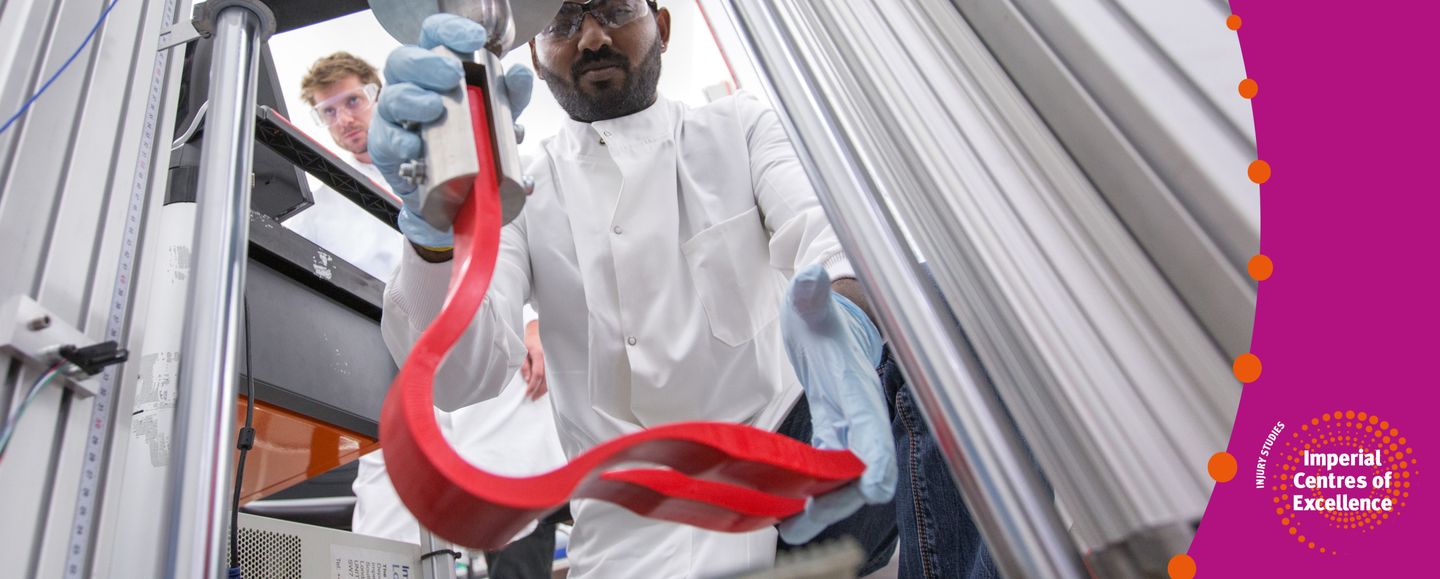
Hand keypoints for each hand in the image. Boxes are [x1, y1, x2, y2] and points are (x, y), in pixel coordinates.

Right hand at [368, 14, 534, 248]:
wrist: (453, 195)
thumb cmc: (468, 144)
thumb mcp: (498, 119)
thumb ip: (511, 97)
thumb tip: (520, 74)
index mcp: (435, 71)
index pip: (433, 36)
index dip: (449, 30)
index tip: (474, 38)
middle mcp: (410, 87)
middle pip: (404, 60)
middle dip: (427, 64)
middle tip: (453, 75)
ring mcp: (394, 117)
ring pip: (391, 96)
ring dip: (412, 99)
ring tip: (434, 108)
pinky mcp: (386, 147)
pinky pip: (386, 139)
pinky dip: (400, 140)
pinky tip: (415, 145)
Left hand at [519, 320, 546, 399]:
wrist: (540, 330)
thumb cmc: (530, 340)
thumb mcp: (523, 352)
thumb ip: (525, 366)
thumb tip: (527, 379)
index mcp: (540, 354)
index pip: (537, 375)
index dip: (532, 386)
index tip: (528, 393)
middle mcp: (549, 358)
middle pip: (546, 379)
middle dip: (539, 391)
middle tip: (532, 397)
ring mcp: (554, 360)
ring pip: (552, 379)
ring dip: (544, 389)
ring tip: (537, 395)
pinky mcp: (556, 362)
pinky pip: (553, 375)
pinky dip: (549, 384)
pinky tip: (544, 388)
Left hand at [777, 265, 895, 543]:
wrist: (829, 323)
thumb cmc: (824, 317)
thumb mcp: (812, 305)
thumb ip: (813, 296)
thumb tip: (812, 276)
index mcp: (859, 389)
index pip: (874, 429)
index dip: (877, 460)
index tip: (873, 487)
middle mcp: (859, 416)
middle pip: (860, 467)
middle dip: (840, 498)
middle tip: (806, 519)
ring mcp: (847, 429)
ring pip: (843, 478)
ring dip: (823, 505)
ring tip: (791, 529)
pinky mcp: (832, 434)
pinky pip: (825, 473)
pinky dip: (812, 494)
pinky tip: (787, 513)